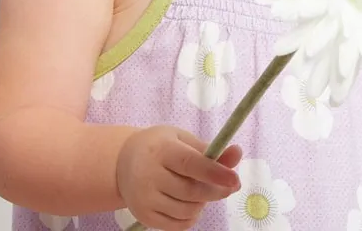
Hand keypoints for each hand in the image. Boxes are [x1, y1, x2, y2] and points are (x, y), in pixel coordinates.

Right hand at [116, 125, 241, 229]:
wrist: (122, 162)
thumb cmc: (159, 146)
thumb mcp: (182, 139)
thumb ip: (209, 149)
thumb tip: (238, 153)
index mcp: (161, 149)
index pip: (191, 163)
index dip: (215, 173)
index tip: (235, 180)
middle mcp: (149, 175)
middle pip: (192, 191)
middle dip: (216, 190)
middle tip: (229, 185)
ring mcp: (145, 199)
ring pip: (188, 210)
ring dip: (202, 203)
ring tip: (198, 189)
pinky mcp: (144, 217)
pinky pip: (179, 225)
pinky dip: (191, 216)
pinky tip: (188, 201)